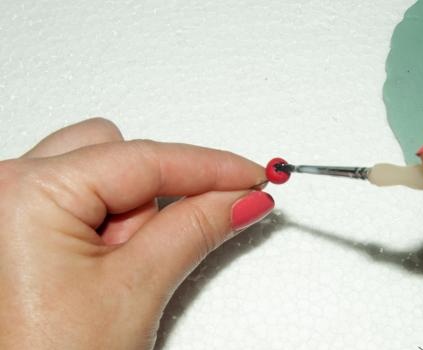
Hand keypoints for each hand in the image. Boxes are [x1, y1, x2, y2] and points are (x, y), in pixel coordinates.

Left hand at [0, 118, 272, 348]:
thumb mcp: (135, 290)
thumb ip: (194, 229)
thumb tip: (239, 199)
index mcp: (27, 192)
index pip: (145, 158)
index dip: (210, 167)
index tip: (250, 176)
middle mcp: (7, 187)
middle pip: (117, 152)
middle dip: (153, 197)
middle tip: (162, 246)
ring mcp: (8, 207)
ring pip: (100, 171)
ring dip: (130, 211)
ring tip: (118, 269)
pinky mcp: (17, 228)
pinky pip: (79, 195)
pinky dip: (109, 220)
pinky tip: (105, 264)